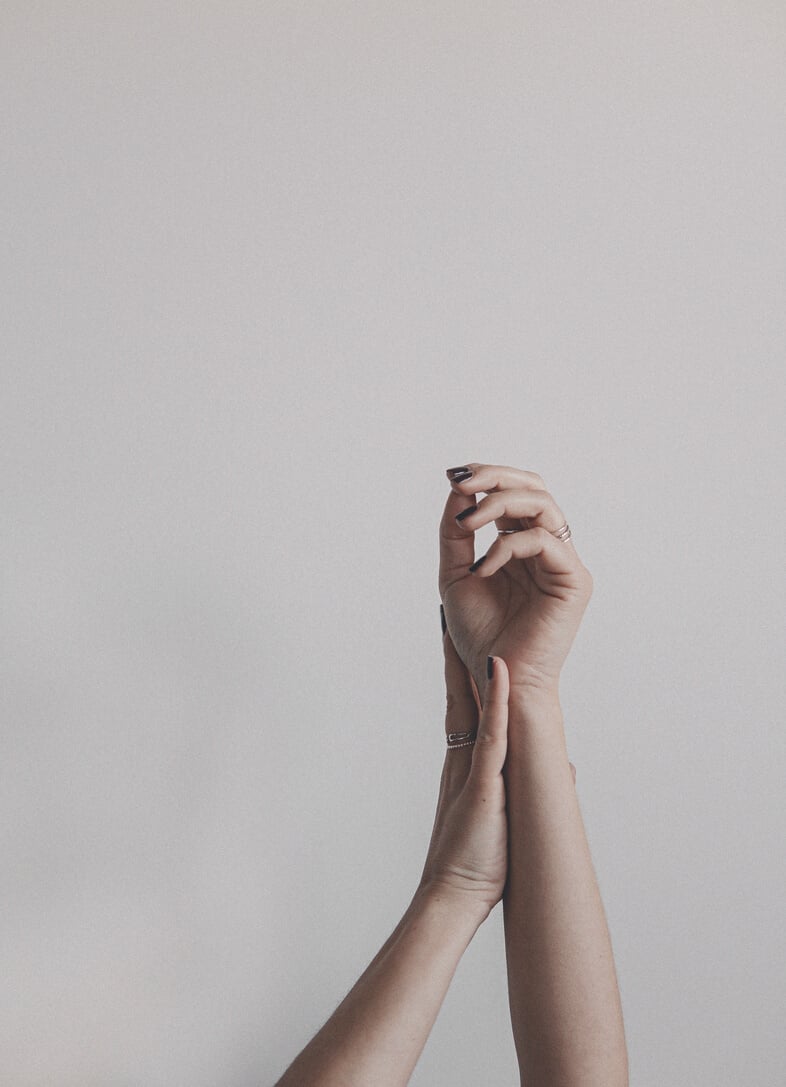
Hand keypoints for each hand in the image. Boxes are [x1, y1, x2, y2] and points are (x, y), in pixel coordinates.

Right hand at [419, 623, 509, 919]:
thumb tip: (562, 770)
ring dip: (466, 664)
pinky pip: (490, 733)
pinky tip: (498, 670)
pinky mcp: (483, 781)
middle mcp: (464, 756)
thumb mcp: (500, 816)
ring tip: (455, 624)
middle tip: (444, 615)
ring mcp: (471, 766)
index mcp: (467, 762)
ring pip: (469, 704)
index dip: (461, 673)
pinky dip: (495, 700)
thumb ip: (521, 787)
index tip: (458, 640)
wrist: (454, 894)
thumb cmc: (477, 861)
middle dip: (452, 654)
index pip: (464, 707)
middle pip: (458, 694)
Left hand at [438, 462, 593, 700]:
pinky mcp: (573, 580)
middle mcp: (548, 548)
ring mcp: (564, 562)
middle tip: (462, 483)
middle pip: (535, 487)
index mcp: (522, 545)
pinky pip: (544, 541)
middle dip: (495, 477)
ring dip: (499, 504)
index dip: (488, 476)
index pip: (516, 491)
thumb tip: (458, 488)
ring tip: (468, 523)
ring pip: (543, 505)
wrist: (497, 678)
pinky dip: (507, 548)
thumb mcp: (456, 573)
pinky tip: (484, 569)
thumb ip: (456, 533)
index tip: (453, 476)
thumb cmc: (481, 635)